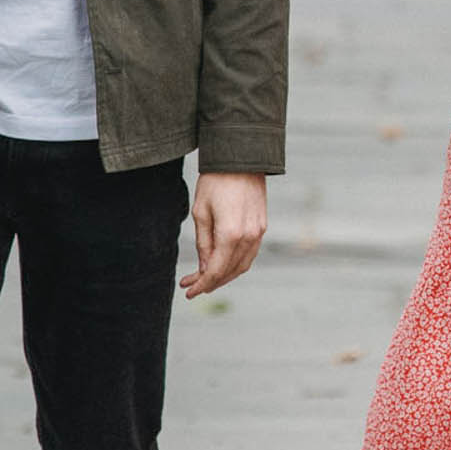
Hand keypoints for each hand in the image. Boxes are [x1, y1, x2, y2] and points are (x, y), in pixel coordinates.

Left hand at [182, 171, 266, 297]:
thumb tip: (205, 269)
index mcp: (231, 234)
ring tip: (204, 277)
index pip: (216, 271)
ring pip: (242, 265)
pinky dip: (235, 264)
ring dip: (224, 275)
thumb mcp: (201, 213)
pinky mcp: (262, 226)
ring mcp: (259, 232)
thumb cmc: (216, 182)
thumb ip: (204, 244)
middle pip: (230, 272)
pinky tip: (221, 262)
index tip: (188, 292)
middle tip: (192, 286)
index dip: (201, 285)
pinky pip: (250, 254)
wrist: (241, 158)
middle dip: (210, 283)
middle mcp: (249, 237)